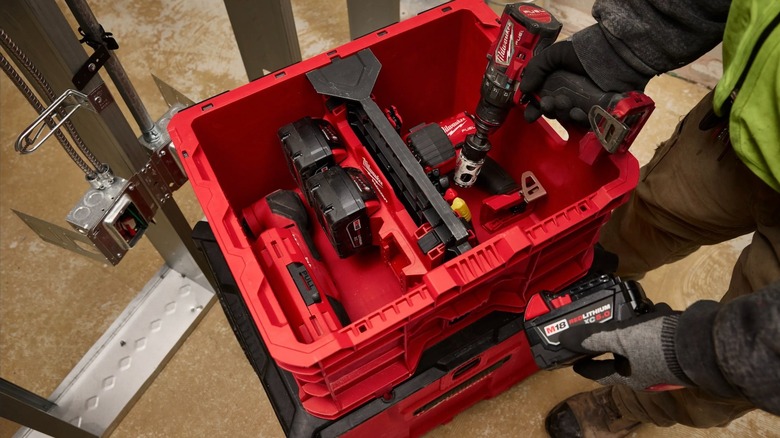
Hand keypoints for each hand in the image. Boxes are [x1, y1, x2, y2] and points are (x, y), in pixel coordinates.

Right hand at [519, 41, 623, 124]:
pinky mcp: (598, 111)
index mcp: (556, 82)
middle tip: (550, 103)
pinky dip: (579, 121)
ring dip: (562, 114)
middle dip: (548, 109)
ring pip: (567, 118)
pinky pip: (586, 123)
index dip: (534, 109)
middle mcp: (568, 93)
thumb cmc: (584, 50)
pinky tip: (579, 112)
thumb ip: (536, 68)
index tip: (530, 115)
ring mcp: (583, 103)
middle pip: (552, 111)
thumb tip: (524, 89)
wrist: (615, 54)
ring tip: (566, 104)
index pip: (540, 100)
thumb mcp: (555, 53)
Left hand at [559, 303, 692, 390]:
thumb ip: (592, 338)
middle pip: (619, 355)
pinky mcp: (676, 346)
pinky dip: (654, 320)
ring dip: (633, 325)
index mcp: (629, 376)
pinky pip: (658, 332)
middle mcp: (645, 372)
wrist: (706, 341)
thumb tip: (565, 339)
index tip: (572, 361)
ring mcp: (662, 359)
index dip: (582, 366)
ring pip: (639, 340)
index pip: (598, 374)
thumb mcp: (620, 337)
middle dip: (608, 338)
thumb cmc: (661, 345)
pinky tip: (655, 309)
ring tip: (630, 310)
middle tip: (598, 324)